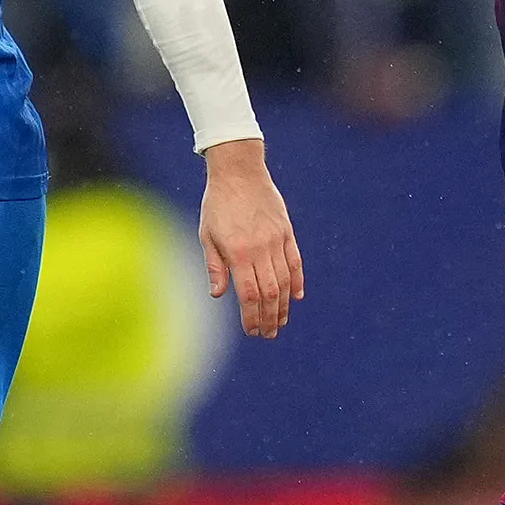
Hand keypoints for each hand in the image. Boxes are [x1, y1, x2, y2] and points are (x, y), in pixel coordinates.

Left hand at [199, 138, 304, 337]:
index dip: (251, 316)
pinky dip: (297, 281)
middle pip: (269, 292)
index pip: (249, 294)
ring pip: (285, 281)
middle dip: (269, 317)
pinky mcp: (286, 232)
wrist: (239, 171)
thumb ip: (215, 266)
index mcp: (238, 252)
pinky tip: (296, 297)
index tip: (252, 331)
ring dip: (283, 305)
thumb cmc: (217, 204)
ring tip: (280, 321)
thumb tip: (218, 295)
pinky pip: (295, 261)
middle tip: (268, 333)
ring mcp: (277, 240)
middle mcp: (261, 249)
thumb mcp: (207, 235)